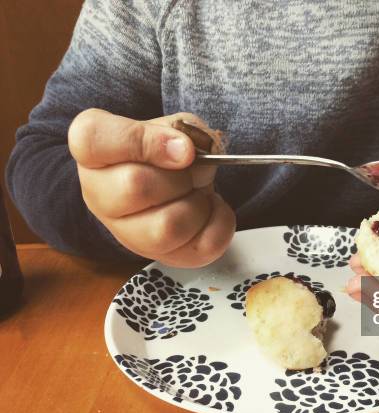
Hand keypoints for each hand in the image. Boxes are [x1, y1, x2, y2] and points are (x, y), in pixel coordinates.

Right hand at [69, 109, 235, 266]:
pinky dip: (220, 224)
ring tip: (199, 192)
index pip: (92, 139)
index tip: (184, 149)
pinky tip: (212, 208)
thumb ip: (184, 131)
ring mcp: (126, 233)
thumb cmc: (166, 153)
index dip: (144, 141)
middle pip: (136, 187)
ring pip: (167, 227)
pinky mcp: (163, 256)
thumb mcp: (174, 126)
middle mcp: (99, 194)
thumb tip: (192, 153)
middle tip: (192, 171)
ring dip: (199, 204)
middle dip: (182, 176)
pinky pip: (200, 247)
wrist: (173, 183)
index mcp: (94, 151)